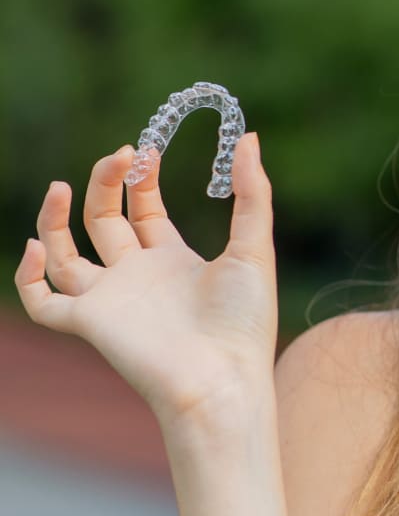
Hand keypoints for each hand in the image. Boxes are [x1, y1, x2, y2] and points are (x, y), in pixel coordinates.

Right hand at [14, 133, 277, 430]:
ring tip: (58, 185)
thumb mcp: (254, 246)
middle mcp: (137, 276)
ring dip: (54, 219)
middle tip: (120, 154)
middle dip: (106, 183)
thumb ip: (253, 193)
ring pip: (64, 255)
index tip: (143, 148)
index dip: (140, 178)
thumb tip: (250, 137)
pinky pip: (42, 303)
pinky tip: (37, 245)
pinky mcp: (89, 323)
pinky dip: (27, 277)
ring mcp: (110, 300)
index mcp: (174, 260)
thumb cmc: (244, 320)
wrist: (224, 378)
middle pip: (104, 221)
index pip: (145, 210)